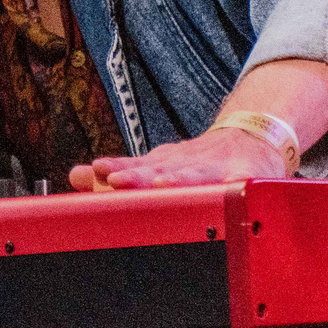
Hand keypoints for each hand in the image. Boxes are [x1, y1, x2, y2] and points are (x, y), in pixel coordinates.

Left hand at [68, 127, 289, 192]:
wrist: (250, 138)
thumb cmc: (200, 161)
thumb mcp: (159, 164)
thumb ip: (122, 172)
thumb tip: (77, 176)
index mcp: (166, 164)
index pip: (138, 167)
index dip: (121, 170)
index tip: (102, 172)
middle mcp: (188, 164)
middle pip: (161, 169)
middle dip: (139, 176)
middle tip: (117, 180)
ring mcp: (217, 169)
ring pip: (197, 175)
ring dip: (179, 179)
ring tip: (162, 184)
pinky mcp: (248, 175)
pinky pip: (243, 183)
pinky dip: (237, 185)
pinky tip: (230, 189)